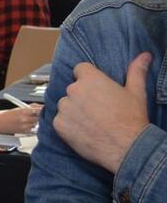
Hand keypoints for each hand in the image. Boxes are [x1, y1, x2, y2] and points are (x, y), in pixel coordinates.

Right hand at [0, 105, 40, 133]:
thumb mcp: (19, 108)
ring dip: (36, 121)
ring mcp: (26, 126)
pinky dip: (32, 126)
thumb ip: (30, 107)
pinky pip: (33, 128)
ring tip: (29, 119)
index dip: (43, 109)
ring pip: (37, 123)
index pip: (39, 110)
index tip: (46, 108)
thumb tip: (41, 106)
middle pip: (40, 117)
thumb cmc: (7, 115)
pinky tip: (26, 124)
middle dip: (40, 115)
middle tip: (39, 114)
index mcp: (24, 111)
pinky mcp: (25, 131)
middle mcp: (25, 119)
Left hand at [54, 54, 151, 173]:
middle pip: (73, 89)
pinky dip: (68, 125)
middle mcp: (73, 90)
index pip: (80, 69)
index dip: (87, 77)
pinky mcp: (58, 125)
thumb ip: (136, 71)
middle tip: (97, 109)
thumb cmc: (131, 119)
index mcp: (91, 79)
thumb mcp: (136, 92)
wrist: (126, 147)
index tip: (95, 88)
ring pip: (65, 105)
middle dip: (82, 96)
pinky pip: (60, 121)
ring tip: (91, 121)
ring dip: (73, 110)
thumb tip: (144, 55)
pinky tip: (83, 130)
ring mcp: (64, 108)